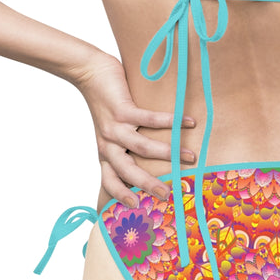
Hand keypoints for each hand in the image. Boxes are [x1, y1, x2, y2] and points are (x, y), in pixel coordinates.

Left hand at [74, 51, 194, 206]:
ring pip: (141, 147)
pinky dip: (170, 121)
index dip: (121, 196)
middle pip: (127, 171)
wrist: (89, 73)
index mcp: (106, 153)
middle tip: (168, 194)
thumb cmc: (106, 103)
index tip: (139, 207)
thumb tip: (157, 157)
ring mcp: (114, 127)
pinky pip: (149, 119)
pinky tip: (189, 122)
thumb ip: (127, 146)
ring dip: (168, 152)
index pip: (110, 181)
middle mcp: (108, 144)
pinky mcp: (122, 110)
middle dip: (148, 184)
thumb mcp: (111, 131)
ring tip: (190, 157)